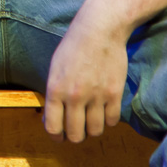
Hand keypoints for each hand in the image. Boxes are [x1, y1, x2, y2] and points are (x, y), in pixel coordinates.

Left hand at [42, 0, 130, 141]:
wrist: (99, 30)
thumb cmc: (73, 47)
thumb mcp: (55, 69)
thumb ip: (54, 93)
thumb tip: (52, 117)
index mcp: (55, 89)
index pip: (53, 127)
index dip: (56, 135)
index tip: (59, 136)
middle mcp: (74, 96)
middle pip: (75, 134)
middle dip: (75, 135)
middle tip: (77, 130)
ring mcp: (96, 96)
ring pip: (95, 131)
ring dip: (92, 129)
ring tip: (91, 120)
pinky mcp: (114, 94)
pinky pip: (112, 120)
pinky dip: (108, 120)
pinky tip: (104, 111)